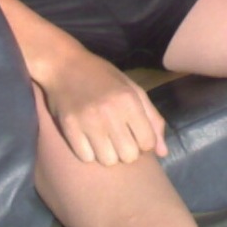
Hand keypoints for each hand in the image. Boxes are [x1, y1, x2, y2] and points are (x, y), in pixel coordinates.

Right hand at [36, 45, 167, 166]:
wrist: (64, 65)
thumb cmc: (103, 76)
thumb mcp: (132, 89)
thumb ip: (152, 119)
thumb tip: (163, 152)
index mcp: (129, 100)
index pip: (147, 143)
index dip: (143, 142)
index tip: (134, 134)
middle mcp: (110, 111)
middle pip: (129, 156)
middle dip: (126, 151)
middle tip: (118, 138)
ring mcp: (88, 120)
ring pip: (107, 161)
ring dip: (107, 154)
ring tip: (103, 139)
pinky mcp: (69, 127)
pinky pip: (86, 158)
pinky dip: (88, 152)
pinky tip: (87, 138)